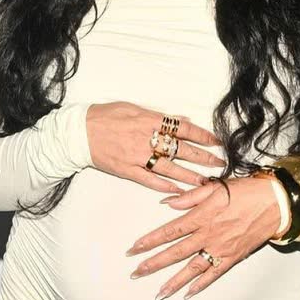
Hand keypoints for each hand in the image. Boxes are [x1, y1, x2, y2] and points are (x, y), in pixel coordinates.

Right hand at [86, 102, 226, 191]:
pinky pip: (149, 180)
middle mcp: (145, 138)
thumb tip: (184, 120)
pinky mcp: (126, 170)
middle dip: (203, 157)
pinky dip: (165, 186)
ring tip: (205, 182)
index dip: (202, 135)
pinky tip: (178, 191)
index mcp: (149, 120)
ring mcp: (136, 156)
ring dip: (189, 176)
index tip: (216, 141)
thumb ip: (161, 116)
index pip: (183, 129)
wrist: (79, 131)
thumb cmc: (106, 116)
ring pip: (169, 168)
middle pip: (181, 149)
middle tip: (219, 164)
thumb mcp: (135, 108)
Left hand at [125, 174, 284, 299]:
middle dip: (154, 263)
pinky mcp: (233, 257)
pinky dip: (201, 285)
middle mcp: (208, 234)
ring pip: (192, 268)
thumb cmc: (247, 191)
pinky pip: (214, 274)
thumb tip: (167, 203)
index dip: (150, 240)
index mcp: (202, 215)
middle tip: (136, 273)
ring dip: (173, 281)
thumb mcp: (216, 187)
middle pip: (175, 252)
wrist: (276, 203)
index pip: (169, 230)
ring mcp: (220, 248)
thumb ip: (190, 197)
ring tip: (158, 293)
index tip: (134, 249)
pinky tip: (187, 293)